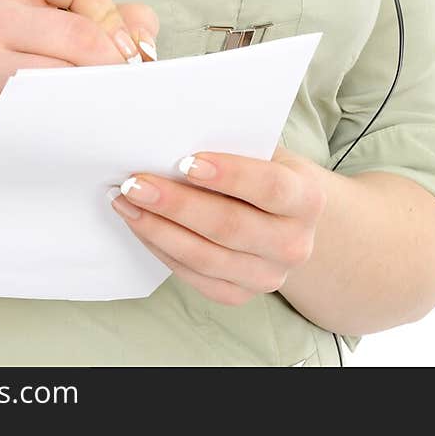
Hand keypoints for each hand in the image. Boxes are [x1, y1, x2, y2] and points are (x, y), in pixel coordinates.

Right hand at [0, 0, 158, 172]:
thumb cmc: (18, 67)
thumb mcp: (60, 26)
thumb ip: (115, 21)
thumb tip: (142, 39)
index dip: (110, 13)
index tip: (114, 46)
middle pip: (81, 34)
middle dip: (112, 67)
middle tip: (120, 90)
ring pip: (62, 79)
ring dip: (91, 100)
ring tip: (93, 109)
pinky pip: (35, 118)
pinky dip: (62, 126)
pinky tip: (63, 128)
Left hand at [108, 143, 327, 306]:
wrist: (289, 220)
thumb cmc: (266, 172)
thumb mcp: (264, 152)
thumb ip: (232, 146)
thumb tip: (174, 140)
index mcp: (307, 199)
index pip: (271, 187)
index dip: (230, 174)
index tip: (186, 161)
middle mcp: (294, 244)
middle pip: (231, 227)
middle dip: (177, 204)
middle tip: (136, 182)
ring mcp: (269, 276)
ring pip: (206, 258)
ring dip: (159, 229)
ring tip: (127, 203)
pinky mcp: (241, 295)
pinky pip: (195, 277)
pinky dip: (163, 249)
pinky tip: (141, 225)